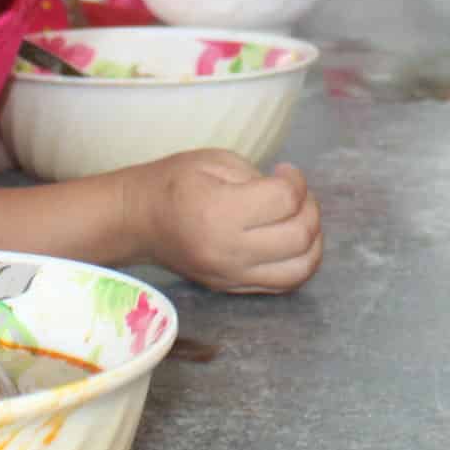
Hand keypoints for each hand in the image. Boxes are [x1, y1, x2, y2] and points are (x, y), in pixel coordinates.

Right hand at [128, 150, 323, 292]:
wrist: (136, 221)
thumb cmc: (173, 182)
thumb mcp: (214, 161)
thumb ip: (257, 177)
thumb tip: (290, 196)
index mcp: (220, 213)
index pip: (285, 201)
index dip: (295, 180)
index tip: (284, 170)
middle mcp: (228, 252)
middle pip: (299, 237)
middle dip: (309, 209)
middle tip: (295, 194)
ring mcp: (231, 276)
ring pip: (300, 270)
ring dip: (313, 241)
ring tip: (299, 219)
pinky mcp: (233, 288)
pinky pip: (283, 284)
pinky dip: (298, 262)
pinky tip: (288, 241)